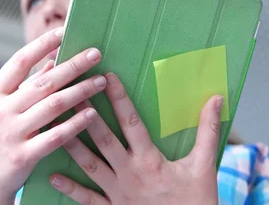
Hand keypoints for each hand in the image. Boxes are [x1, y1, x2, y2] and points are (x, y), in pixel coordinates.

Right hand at [0, 27, 107, 204]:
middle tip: (95, 53)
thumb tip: (52, 61)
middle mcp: (0, 111)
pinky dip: (76, 123)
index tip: (65, 31)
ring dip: (81, 91)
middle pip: (43, 82)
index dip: (42, 44)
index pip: (19, 62)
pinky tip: (93, 113)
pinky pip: (55, 136)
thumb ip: (23, 87)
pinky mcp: (23, 156)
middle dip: (72, 66)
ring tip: (101, 81)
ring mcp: (11, 133)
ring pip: (53, 106)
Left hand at [50, 73, 222, 204]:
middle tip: (69, 94)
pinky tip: (53, 177)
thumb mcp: (205, 166)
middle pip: (103, 139)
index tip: (106, 77)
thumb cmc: (197, 202)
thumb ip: (208, 131)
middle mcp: (130, 173)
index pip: (132, 122)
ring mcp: (119, 193)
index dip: (118, 98)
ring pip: (90, 165)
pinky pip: (88, 200)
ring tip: (52, 128)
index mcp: (151, 160)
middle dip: (85, 116)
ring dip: (71, 146)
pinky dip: (71, 189)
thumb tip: (215, 99)